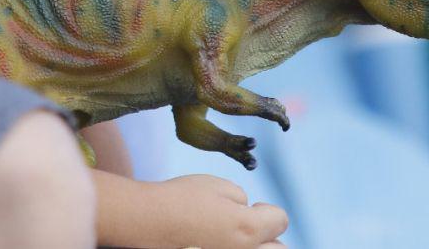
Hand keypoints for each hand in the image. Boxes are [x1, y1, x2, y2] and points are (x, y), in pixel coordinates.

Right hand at [154, 175, 288, 248]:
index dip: (267, 209)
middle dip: (268, 235)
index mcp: (248, 228)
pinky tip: (217, 240)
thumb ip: (240, 197)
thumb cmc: (181, 199)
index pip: (281, 220)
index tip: (252, 207)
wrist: (148, 221)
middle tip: (246, 224)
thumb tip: (245, 208)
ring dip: (255, 246)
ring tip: (233, 234)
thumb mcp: (217, 185)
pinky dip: (234, 248)